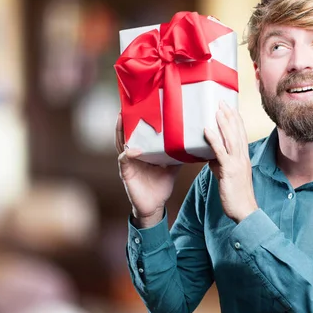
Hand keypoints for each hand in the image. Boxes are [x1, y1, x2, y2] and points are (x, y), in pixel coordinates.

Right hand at [116, 113, 181, 227]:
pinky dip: (128, 154)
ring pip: (120, 143)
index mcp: (142, 152)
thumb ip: (177, 154)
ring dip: (120, 131)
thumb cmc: (160, 186)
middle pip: (125, 134)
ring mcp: (128, 163)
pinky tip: (133, 149)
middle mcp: (132, 155)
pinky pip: (124, 160)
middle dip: (124, 121)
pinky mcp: (126, 173)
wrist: (154, 206)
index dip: (136, 121)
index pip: (137, 133)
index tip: (138, 106)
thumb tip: (192, 143)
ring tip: (122, 118)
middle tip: (125, 106)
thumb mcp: (172, 167)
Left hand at [204, 101, 257, 222]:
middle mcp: (243, 157)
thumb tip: (209, 156)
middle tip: (222, 101)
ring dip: (224, 123)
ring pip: (231, 138)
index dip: (236, 120)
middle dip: (230, 116)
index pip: (241, 134)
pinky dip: (214, 140)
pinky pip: (221, 153)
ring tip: (217, 110)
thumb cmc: (235, 195)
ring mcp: (237, 163)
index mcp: (244, 158)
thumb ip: (219, 164)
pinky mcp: (229, 171)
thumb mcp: (226, 175)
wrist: (244, 211)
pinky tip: (207, 130)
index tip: (230, 107)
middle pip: (237, 132)